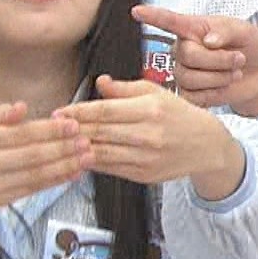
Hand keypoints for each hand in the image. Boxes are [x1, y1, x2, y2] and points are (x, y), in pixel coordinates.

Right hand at [0, 100, 92, 213]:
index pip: (21, 135)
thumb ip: (0, 110)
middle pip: (31, 157)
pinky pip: (30, 190)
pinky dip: (53, 182)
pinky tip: (71, 173)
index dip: (50, 131)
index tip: (73, 125)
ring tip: (86, 158)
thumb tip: (24, 107)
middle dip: (63, 149)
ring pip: (34, 177)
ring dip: (64, 168)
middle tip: (87, 142)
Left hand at [55, 76, 244, 199]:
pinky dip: (93, 163)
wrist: (206, 145)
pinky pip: (111, 168)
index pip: (105, 110)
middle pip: (100, 132)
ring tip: (60, 143)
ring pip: (102, 153)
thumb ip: (124, 89)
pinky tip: (79, 156)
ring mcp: (146, 157)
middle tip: (51, 129)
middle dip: (72, 131)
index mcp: (149, 108)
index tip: (59, 113)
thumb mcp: (155, 92)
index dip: (78, 112)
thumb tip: (99, 82)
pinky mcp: (144, 175)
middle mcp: (148, 134)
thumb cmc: (178, 115)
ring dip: (78, 149)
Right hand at [132, 4, 257, 116]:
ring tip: (234, 72)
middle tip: (238, 59)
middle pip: (188, 56)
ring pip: (191, 78)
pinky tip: (224, 85)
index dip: (153, 16)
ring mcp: (183, 73)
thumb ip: (227, 31)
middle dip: (219, 60)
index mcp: (192, 29)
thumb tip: (209, 40)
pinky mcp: (188, 94)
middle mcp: (182, 50)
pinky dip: (216, 93)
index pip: (169, 21)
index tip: (137, 11)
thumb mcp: (245, 31)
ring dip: (220, 77)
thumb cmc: (249, 47)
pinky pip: (195, 96)